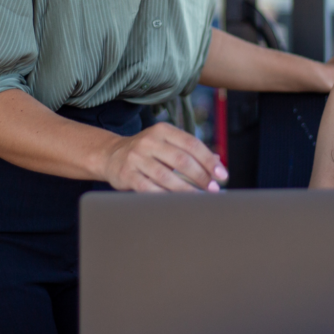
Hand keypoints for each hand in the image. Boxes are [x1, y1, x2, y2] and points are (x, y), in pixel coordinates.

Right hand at [102, 122, 227, 192]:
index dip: (209, 160)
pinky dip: (165, 197)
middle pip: (181, 160)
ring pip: (167, 176)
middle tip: (213, 189)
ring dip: (187, 190)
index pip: (191, 143)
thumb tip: (217, 161)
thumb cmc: (147, 151)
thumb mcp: (167, 143)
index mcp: (163, 130)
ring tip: (200, 199)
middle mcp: (149, 141)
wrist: (111, 155)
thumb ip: (190, 150)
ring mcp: (137, 158)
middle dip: (201, 176)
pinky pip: (150, 189)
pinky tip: (177, 203)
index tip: (222, 175)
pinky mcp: (127, 174)